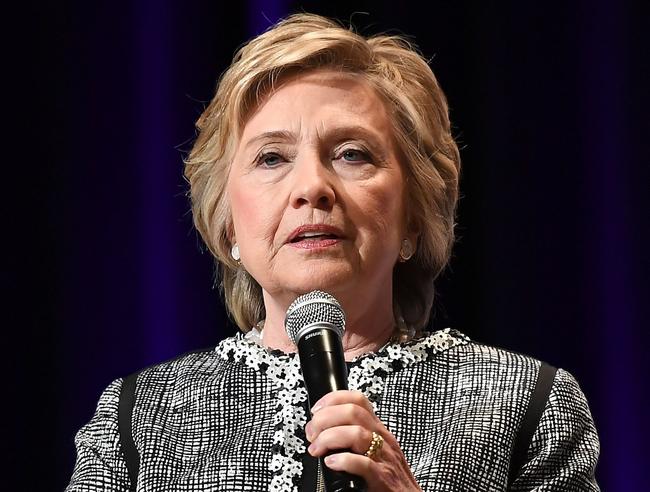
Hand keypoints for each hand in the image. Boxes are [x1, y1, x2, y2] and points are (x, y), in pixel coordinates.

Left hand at [305, 390, 421, 491]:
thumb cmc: (391, 478)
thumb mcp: (376, 448)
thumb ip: (356, 436)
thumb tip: (323, 431)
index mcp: (378, 430)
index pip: (357, 400)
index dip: (332, 400)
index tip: (316, 411)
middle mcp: (382, 439)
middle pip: (352, 412)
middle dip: (325, 419)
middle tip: (313, 434)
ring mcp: (383, 458)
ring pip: (357, 433)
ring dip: (329, 438)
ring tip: (317, 450)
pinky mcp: (382, 479)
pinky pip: (363, 463)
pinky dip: (343, 461)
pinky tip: (331, 463)